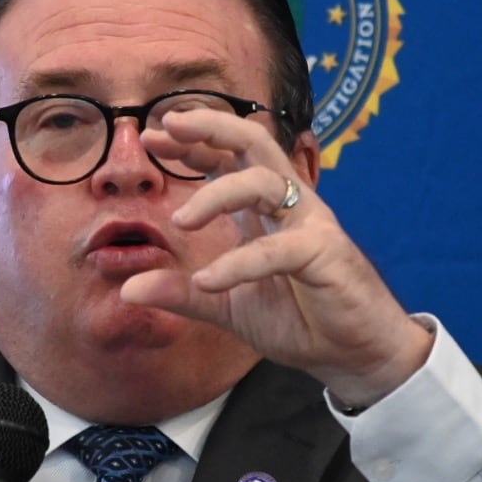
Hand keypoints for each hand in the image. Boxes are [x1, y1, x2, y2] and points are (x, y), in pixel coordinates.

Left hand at [125, 108, 431, 407]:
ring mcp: (310, 224)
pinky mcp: (325, 254)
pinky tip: (207, 280)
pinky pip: (278, 249)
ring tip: (179, 220)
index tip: (152, 135)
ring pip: (263, 183)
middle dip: (211, 126)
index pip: (228, 159)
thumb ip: (181, 294)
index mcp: (265, 210)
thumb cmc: (299, 321)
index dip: (193, 141)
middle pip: (253, 143)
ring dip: (215, 196)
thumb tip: (128, 290)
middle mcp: (288, 205)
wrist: (353, 356)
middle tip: (167, 126)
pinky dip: (239, 263)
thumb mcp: (226, 305)